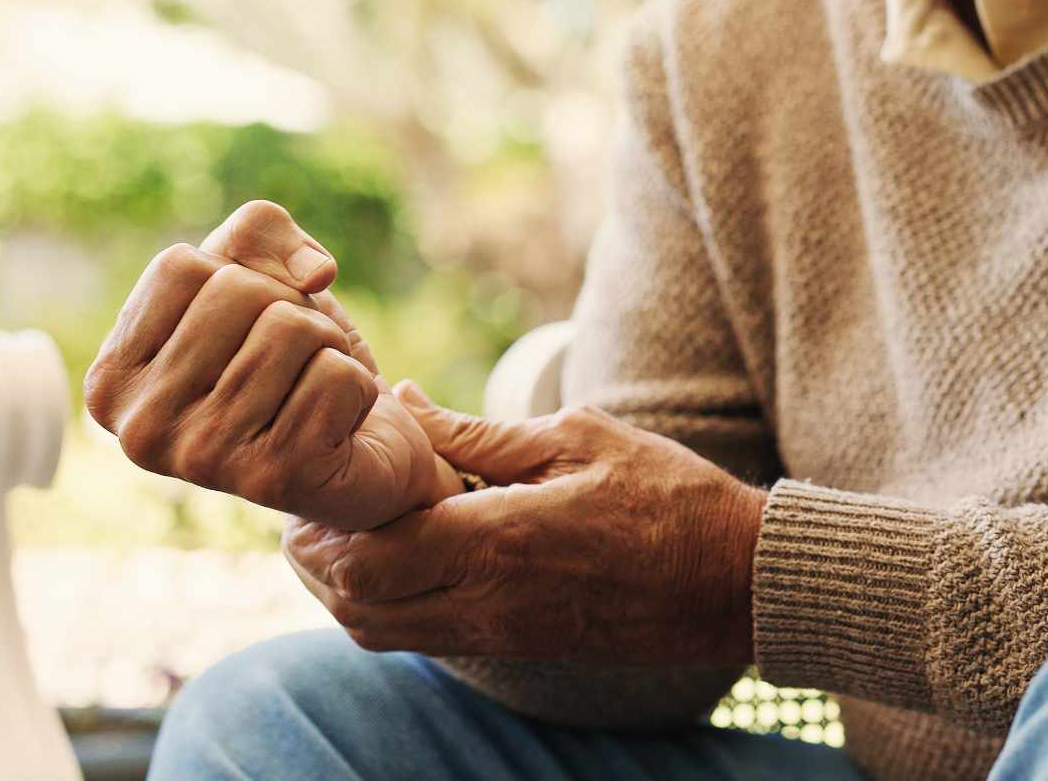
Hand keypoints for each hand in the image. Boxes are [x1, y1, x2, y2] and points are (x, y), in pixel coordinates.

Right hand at [84, 201, 463, 529]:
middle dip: (291, 309)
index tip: (248, 328)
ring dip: (328, 347)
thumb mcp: (262, 276)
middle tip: (293, 364)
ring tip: (314, 391)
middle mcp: (141, 428)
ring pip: (291, 329)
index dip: (238, 275)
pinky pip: (336, 375)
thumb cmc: (296, 361)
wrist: (362, 457)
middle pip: (239, 292)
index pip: (179, 266)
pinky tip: (338, 427)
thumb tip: (314, 272)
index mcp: (114, 378)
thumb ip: (260, 233)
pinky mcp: (273, 478)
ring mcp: (203, 459)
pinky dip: (356, 387)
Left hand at [283, 385, 768, 666]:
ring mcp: (502, 635)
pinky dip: (387, 604)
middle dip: (317, 561)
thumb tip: (405, 400)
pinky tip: (400, 554)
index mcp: (502, 541)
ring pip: (383, 633)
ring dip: (345, 588)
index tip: (321, 482)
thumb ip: (477, 430)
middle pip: (359, 606)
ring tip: (345, 531)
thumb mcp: (574, 437)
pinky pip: (424, 637)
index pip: (372, 556)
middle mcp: (490, 603)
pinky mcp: (516, 647)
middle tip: (315, 508)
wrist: (732, 580)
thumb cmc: (664, 493)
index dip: (326, 525)